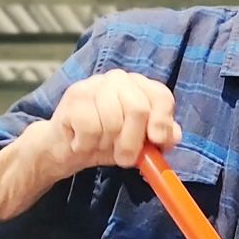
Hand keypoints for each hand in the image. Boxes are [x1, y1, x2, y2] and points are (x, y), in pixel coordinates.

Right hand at [37, 68, 180, 177]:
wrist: (67, 148)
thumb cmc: (106, 143)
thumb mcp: (139, 144)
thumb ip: (159, 139)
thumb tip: (172, 136)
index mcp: (141, 87)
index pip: (161, 96)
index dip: (162, 120)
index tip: (157, 141)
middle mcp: (120, 79)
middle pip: (138, 109)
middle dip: (132, 142)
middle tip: (125, 159)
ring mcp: (96, 84)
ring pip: (113, 121)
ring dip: (107, 144)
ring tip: (99, 144)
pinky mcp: (74, 95)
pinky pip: (90, 128)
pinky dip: (87, 144)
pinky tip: (81, 141)